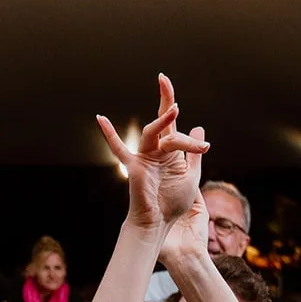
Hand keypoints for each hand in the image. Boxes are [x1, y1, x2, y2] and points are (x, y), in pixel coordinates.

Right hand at [97, 73, 209, 233]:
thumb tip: (199, 128)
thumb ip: (194, 152)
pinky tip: (101, 118)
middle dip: (166, 101)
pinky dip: (109, 135)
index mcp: (168, 150)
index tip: (163, 78)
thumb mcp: (192, 175)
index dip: (168, 100)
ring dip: (167, 124)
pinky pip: (120, 149)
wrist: (160, 223)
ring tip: (180, 115)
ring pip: (155, 133)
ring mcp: (143, 156)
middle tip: (164, 80)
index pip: (170, 121)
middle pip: (164, 122)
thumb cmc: (173, 202)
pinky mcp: (135, 166)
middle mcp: (155, 149)